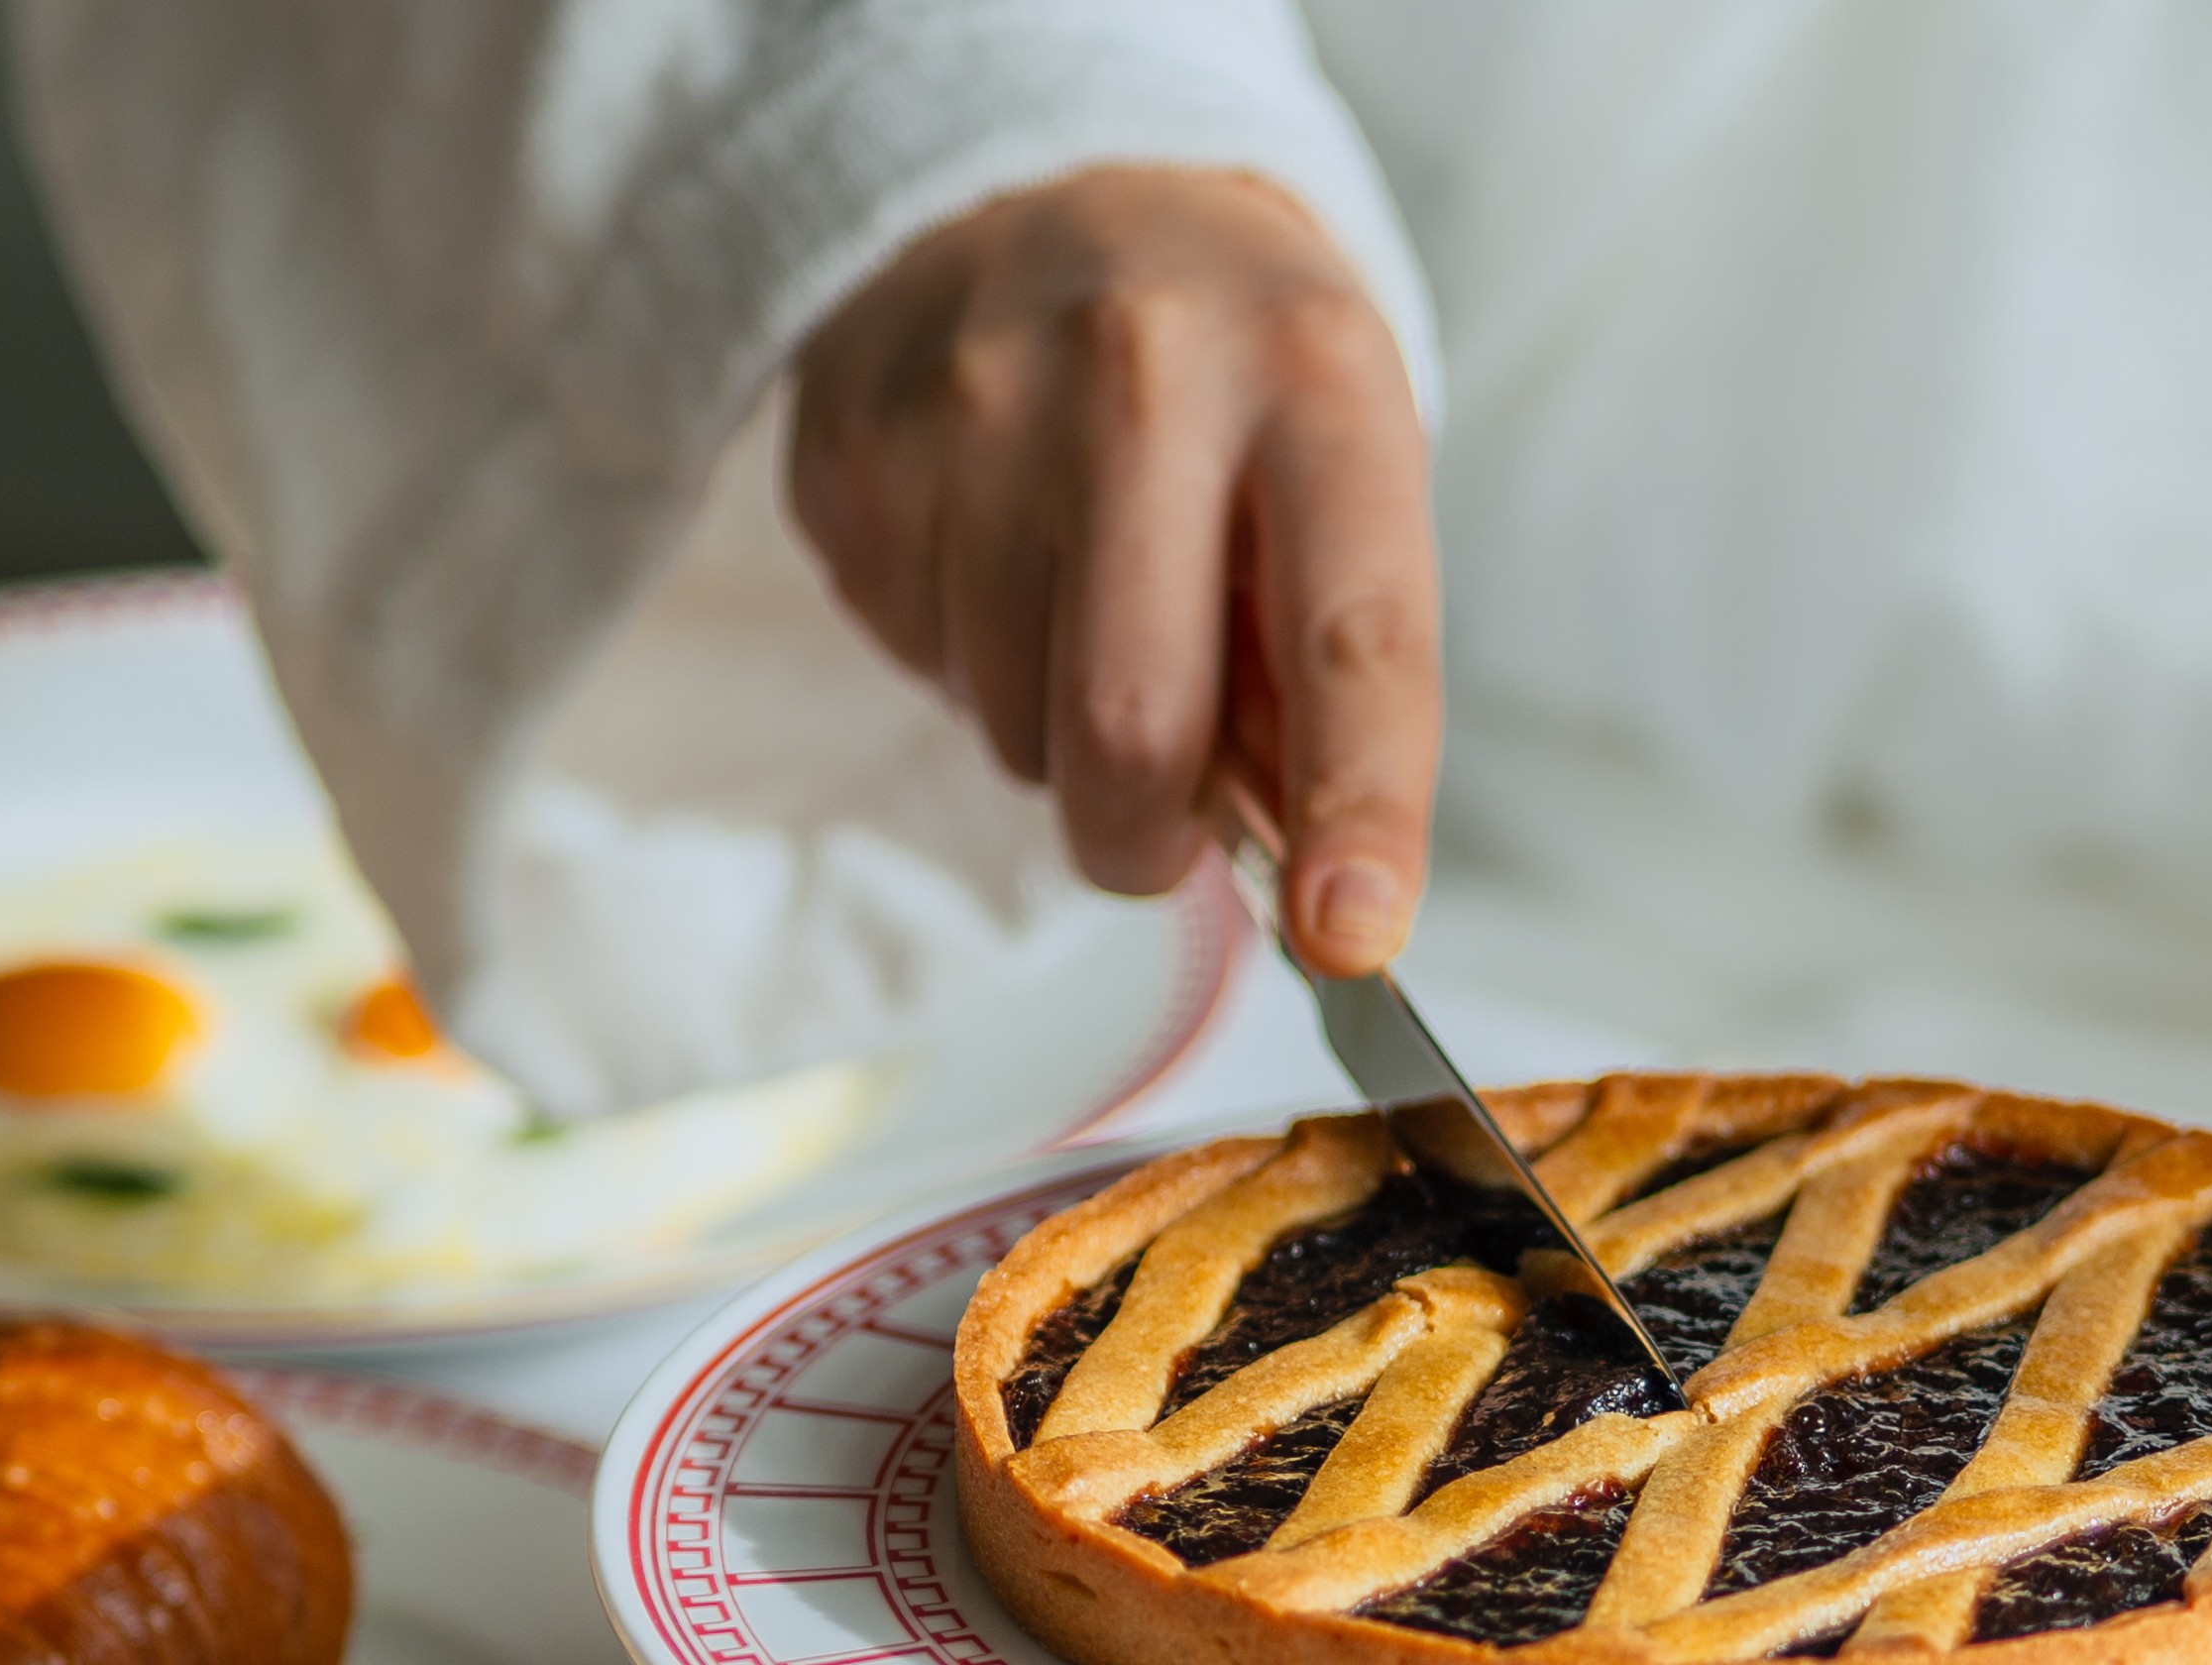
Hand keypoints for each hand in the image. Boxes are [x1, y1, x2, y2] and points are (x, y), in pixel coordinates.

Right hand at [789, 167, 1437, 975]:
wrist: (1050, 185)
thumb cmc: (1233, 377)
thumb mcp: (1339, 471)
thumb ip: (1334, 676)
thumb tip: (1316, 886)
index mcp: (1313, 382)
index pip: (1349, 639)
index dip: (1354, 807)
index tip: (1351, 932)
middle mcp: (1145, 375)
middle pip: (1131, 729)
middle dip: (1146, 838)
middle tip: (1159, 818)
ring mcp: (975, 407)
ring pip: (1015, 730)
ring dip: (1055, 735)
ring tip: (1081, 597)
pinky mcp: (857, 452)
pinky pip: (919, 666)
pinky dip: (969, 662)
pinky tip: (998, 550)